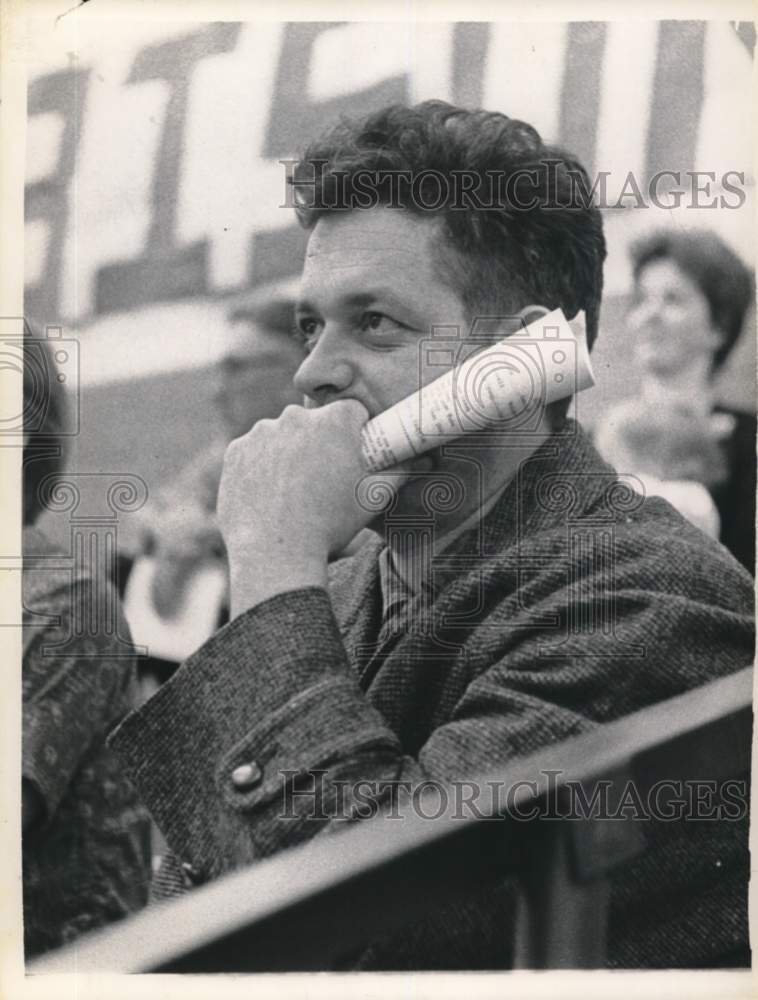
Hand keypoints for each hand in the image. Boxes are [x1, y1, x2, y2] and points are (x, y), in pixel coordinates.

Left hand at [218, 401, 422, 615]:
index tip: (353, 454)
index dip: (355, 432)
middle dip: (320, 444)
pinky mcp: (236, 452)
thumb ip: (399, 472)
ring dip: (288, 455)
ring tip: (294, 494)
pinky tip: (270, 497)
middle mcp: (295, 417)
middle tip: (323, 480)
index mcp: (334, 421)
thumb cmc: (330, 524)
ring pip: (281, 437)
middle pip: (313, 423)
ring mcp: (261, 433)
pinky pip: (253, 454)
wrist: (276, 550)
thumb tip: (423, 459)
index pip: (351, 412)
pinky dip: (261, 469)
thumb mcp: (373, 499)